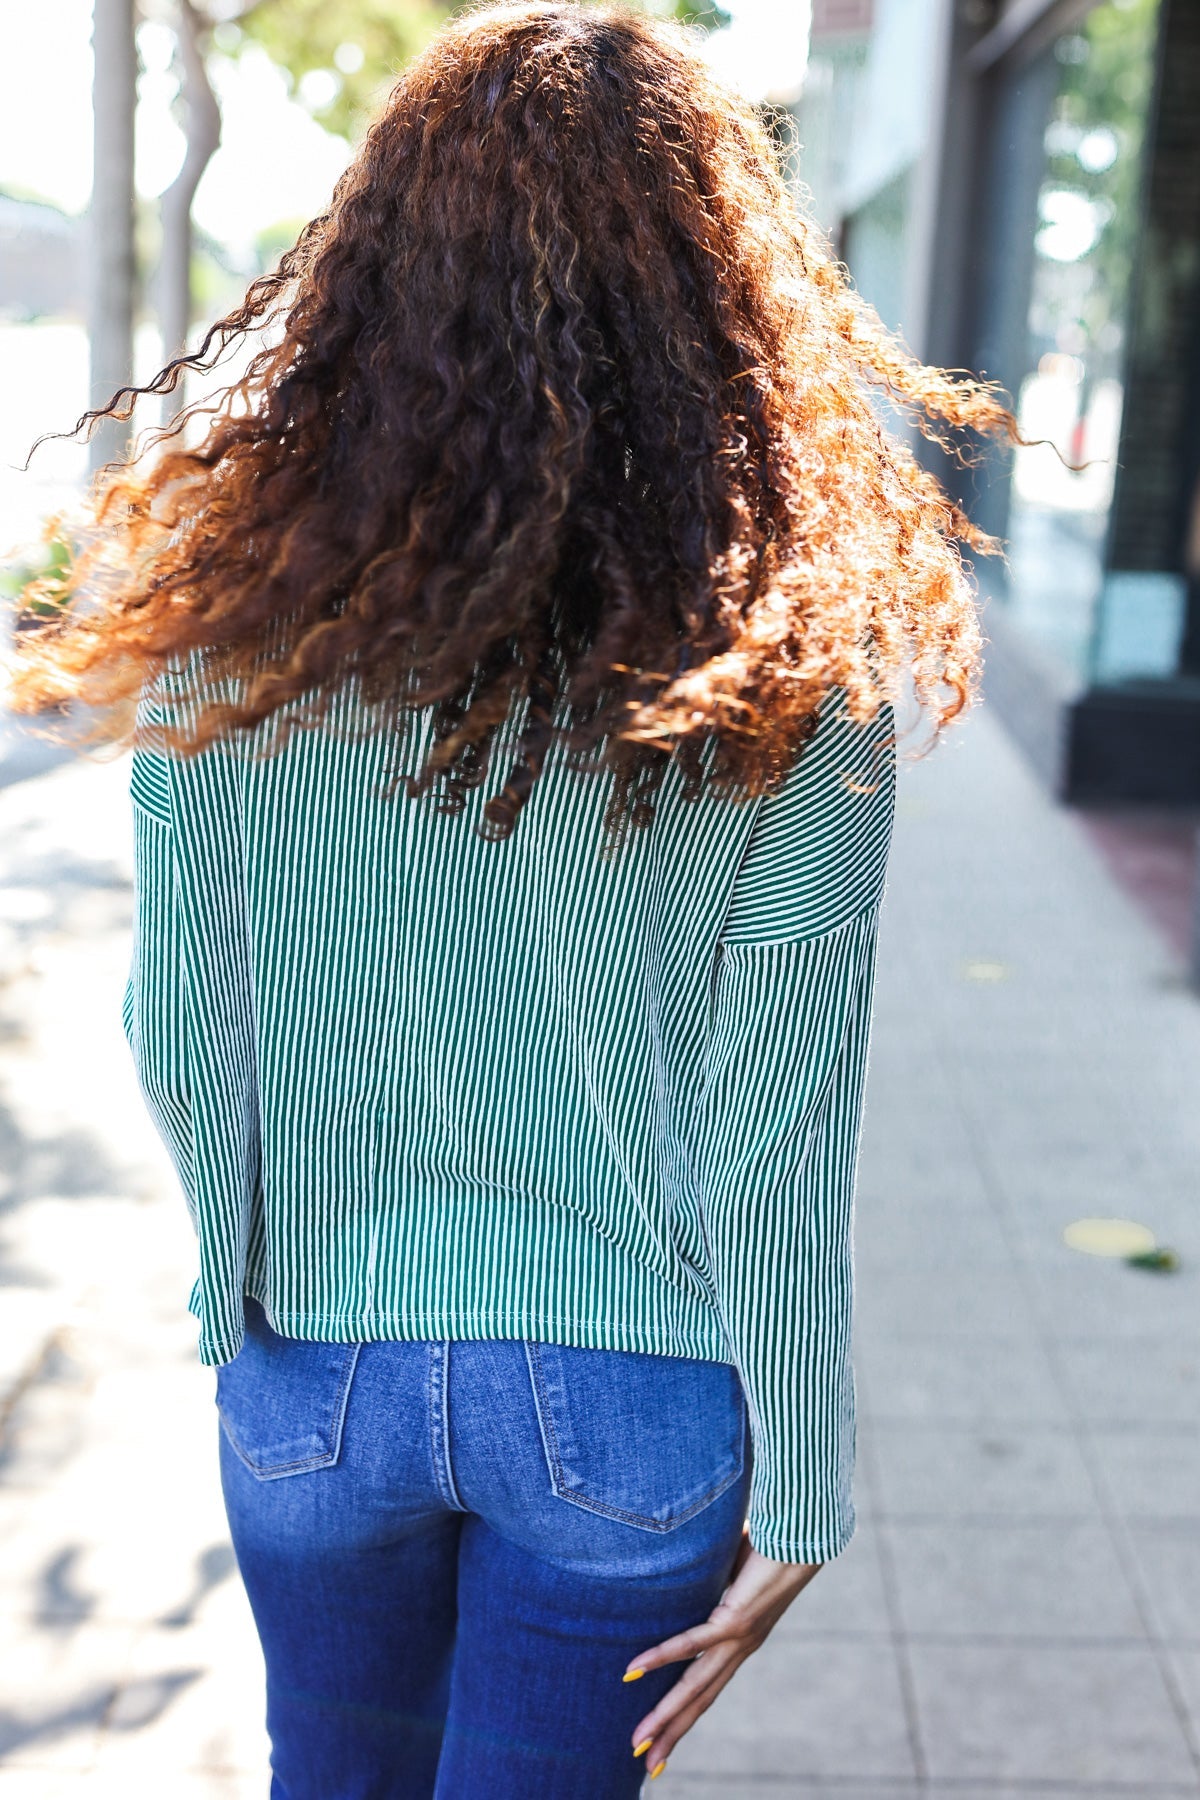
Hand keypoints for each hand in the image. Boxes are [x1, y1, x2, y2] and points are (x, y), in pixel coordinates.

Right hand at [624, 1535, 820, 1778]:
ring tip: (640, 1743)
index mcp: (741, 1640)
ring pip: (695, 1686)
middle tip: (647, 1764)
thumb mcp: (730, 1565)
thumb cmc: (771, 1542)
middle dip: (673, 1732)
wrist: (804, 1535)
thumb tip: (683, 1557)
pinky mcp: (735, 1620)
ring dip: (665, 1716)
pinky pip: (691, 1643)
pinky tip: (634, 1670)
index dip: (686, 1712)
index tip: (666, 1740)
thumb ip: (710, 1572)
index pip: (707, 1685)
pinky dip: (661, 1657)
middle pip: (700, 1700)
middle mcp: (740, 1648)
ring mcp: (738, 1638)